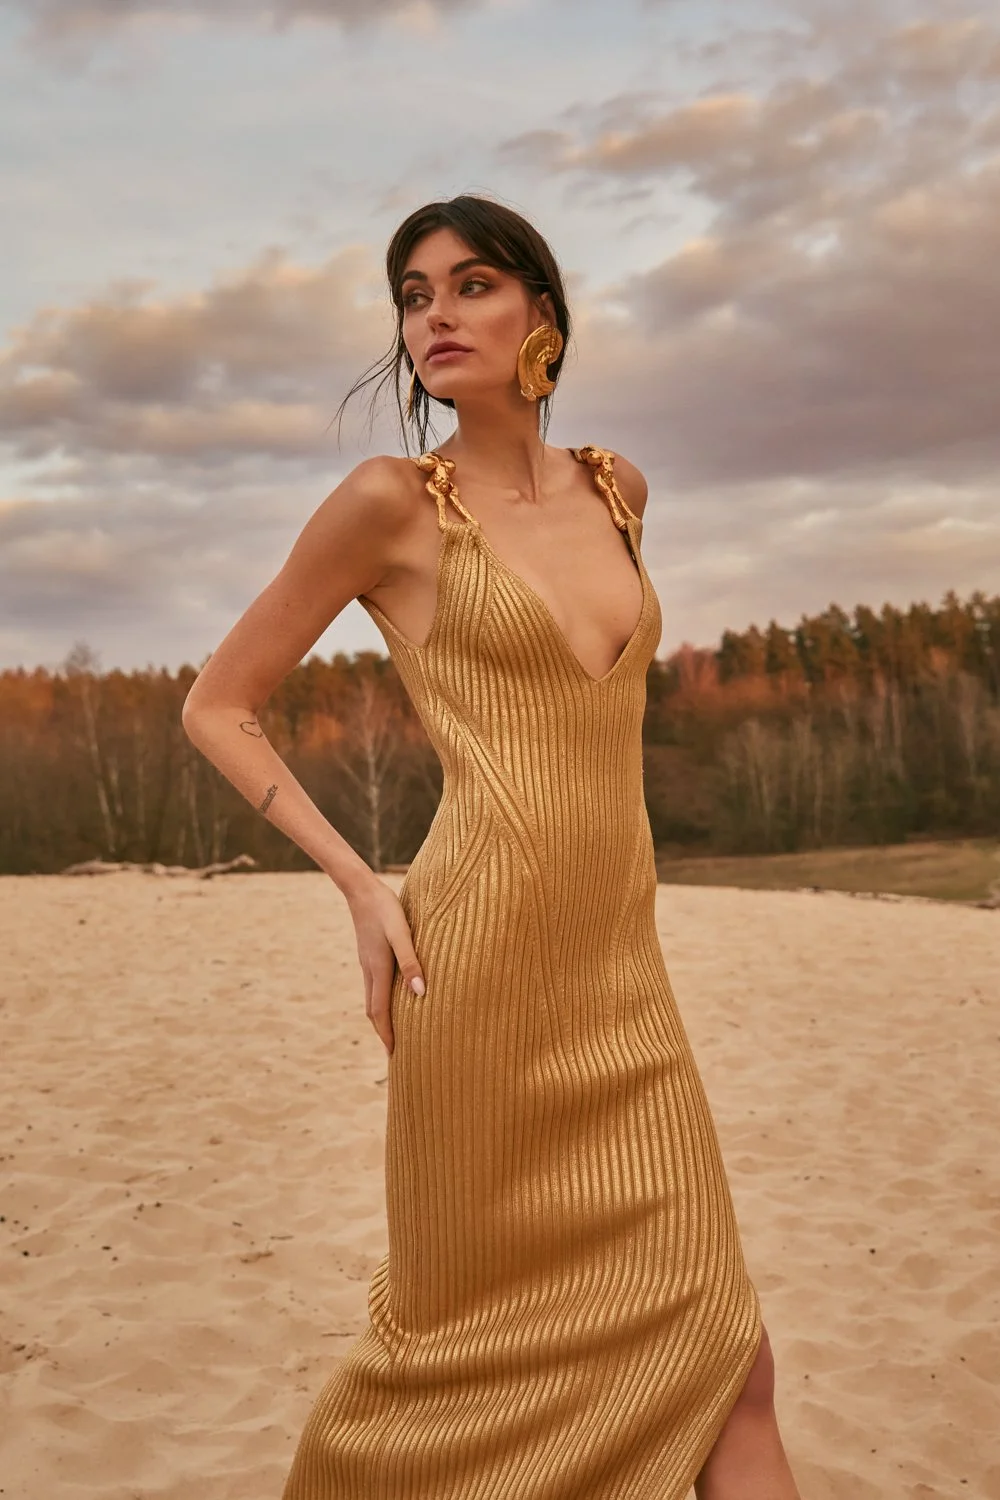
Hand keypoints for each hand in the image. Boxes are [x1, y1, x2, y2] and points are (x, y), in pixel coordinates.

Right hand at [345, 877, 424, 1055]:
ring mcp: (367, 963)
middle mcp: (370, 971)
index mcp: (378, 970)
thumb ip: (411, 961)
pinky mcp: (368, 955)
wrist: (361, 890)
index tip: (393, 1055)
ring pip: (372, 998)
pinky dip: (380, 1000)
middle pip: (373, 1010)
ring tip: (393, 1030)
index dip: (387, 1035)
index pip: (381, 1012)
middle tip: (394, 1051)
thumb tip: (420, 992)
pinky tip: (391, 997)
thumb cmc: (386, 909)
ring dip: (381, 1017)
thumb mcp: (402, 934)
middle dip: (383, 1032)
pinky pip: (373, 986)